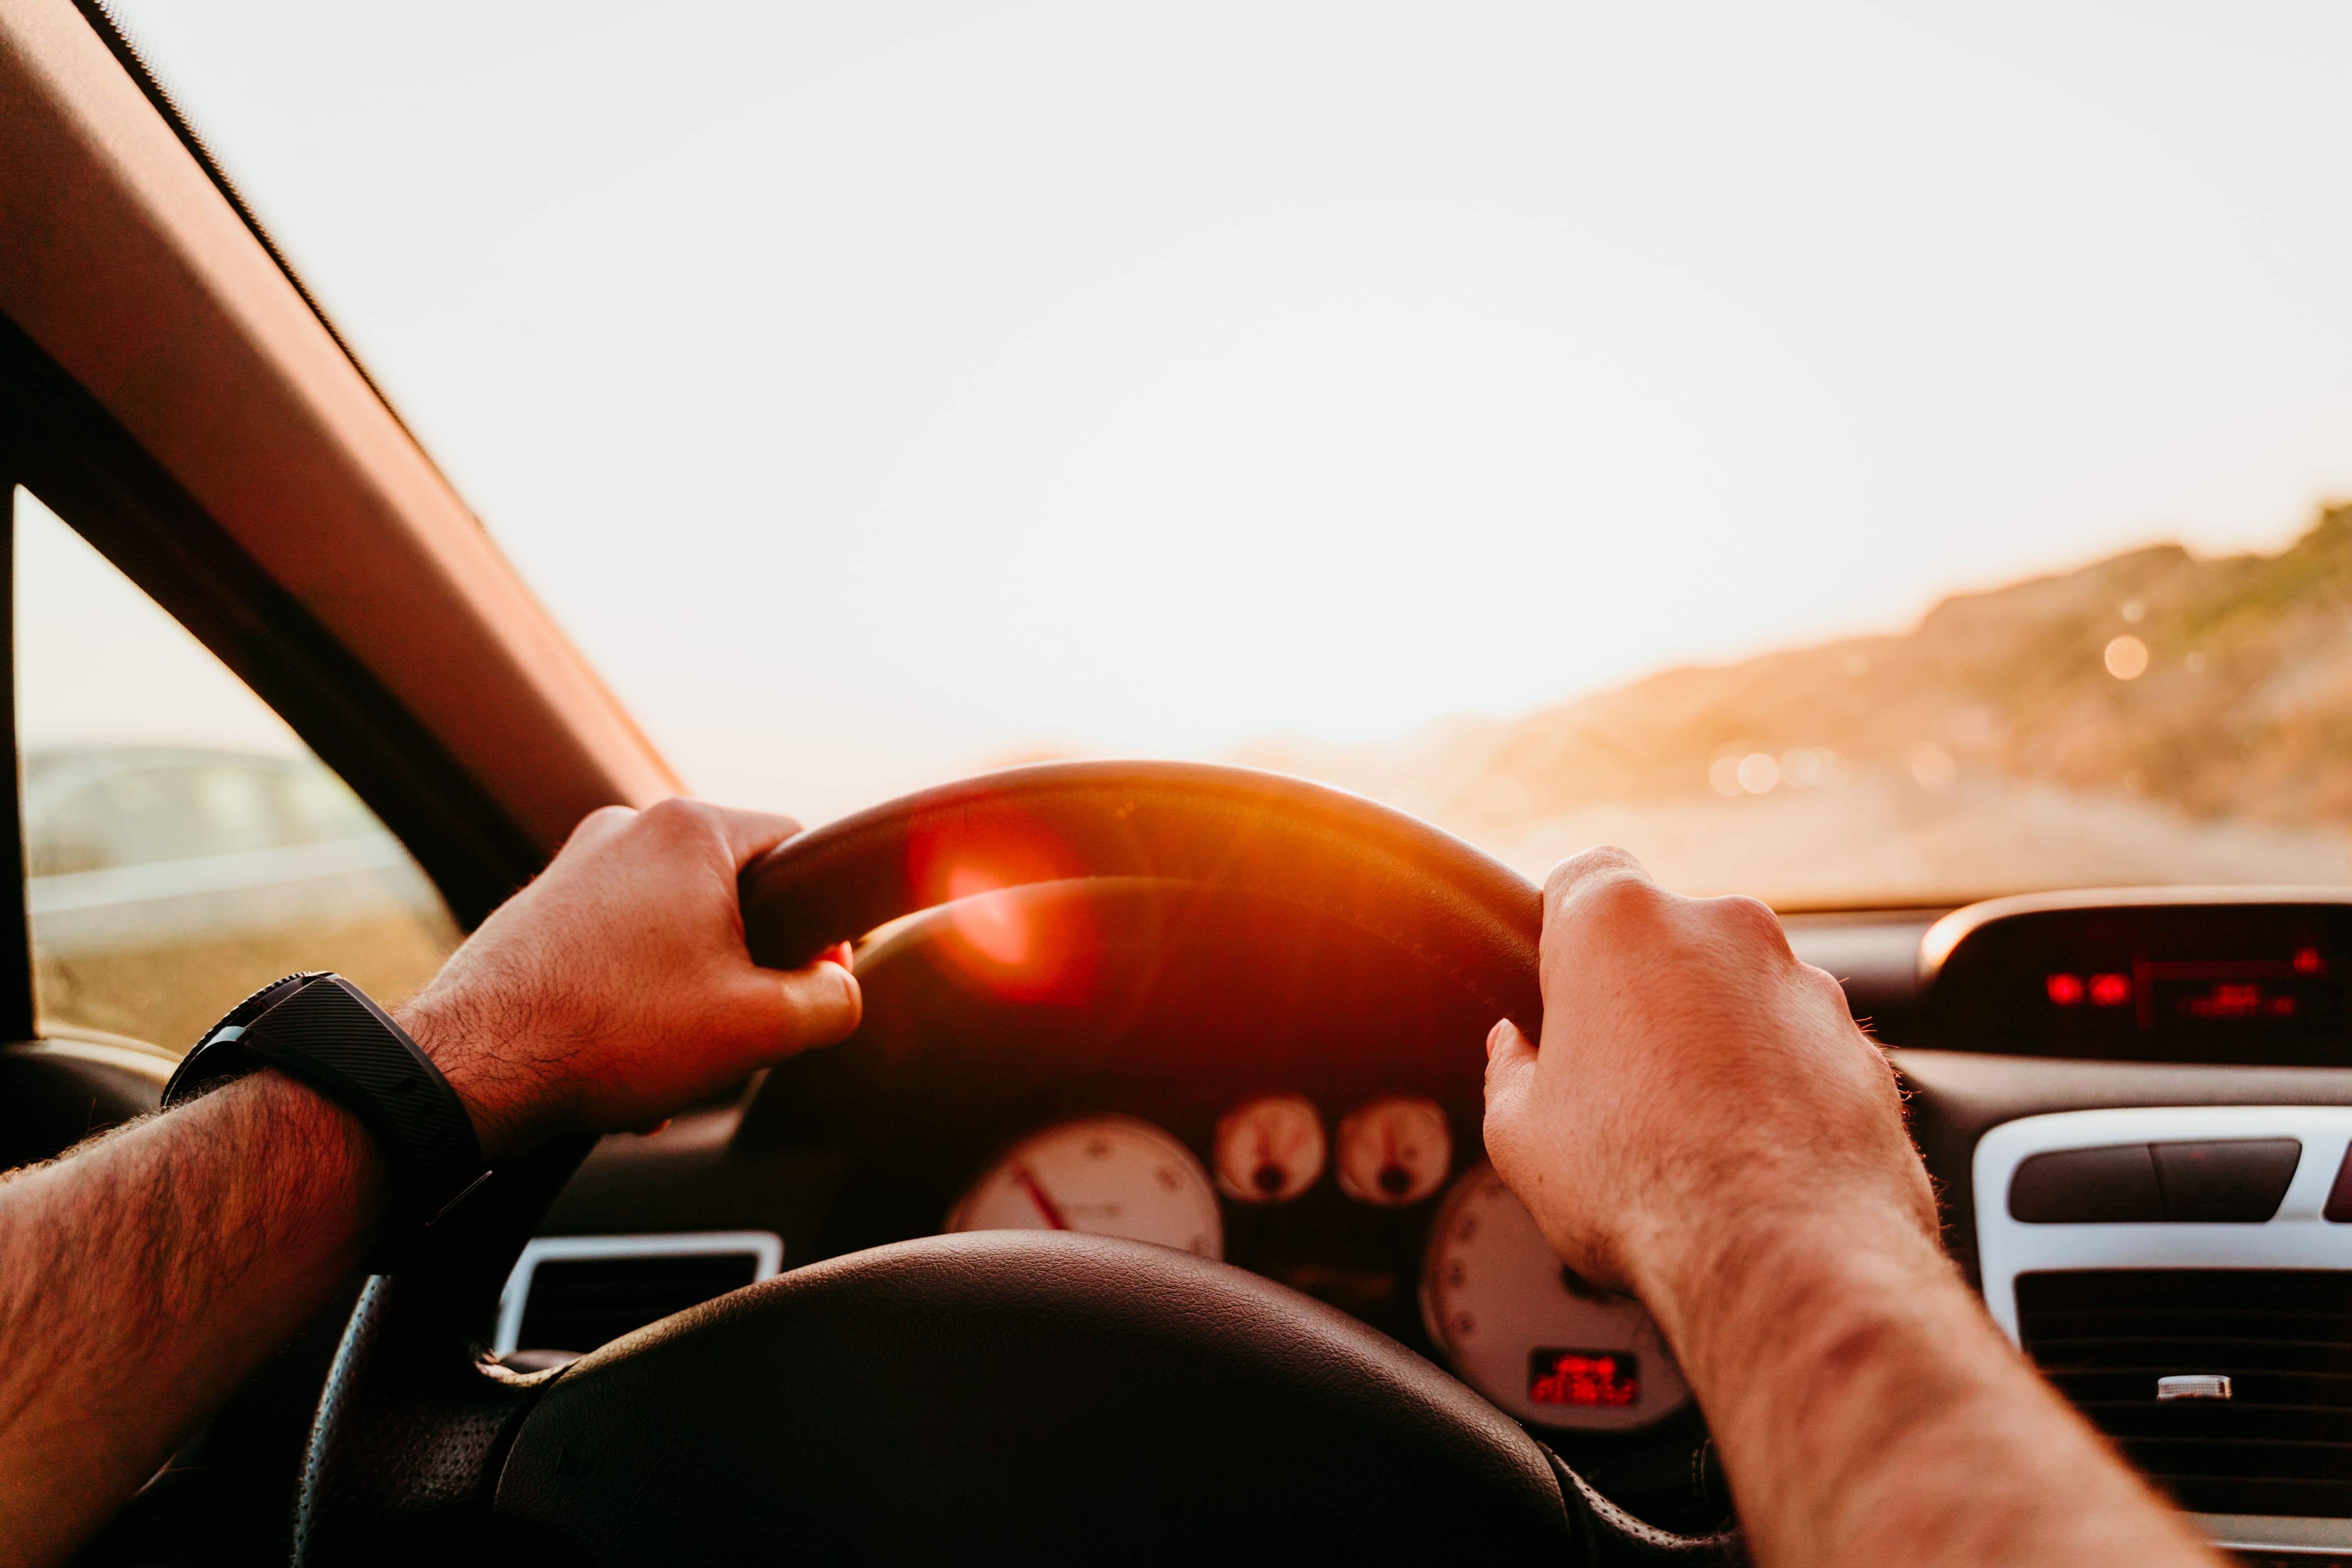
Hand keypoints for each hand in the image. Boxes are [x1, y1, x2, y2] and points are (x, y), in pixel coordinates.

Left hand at [397, 798, 861, 1159]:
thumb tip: (836, 988)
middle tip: (738, 1030)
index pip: (799, 848)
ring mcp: (576, 866)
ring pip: (675, 928)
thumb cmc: (612, 1033)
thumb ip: (833, 999)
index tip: (812, 981)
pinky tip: (626, 1061)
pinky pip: (620, 946)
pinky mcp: (539, 910)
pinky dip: (636, 998)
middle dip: (746, 969)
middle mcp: (629, 829)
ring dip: (691, 993)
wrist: (471, 1069)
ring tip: (672, 1056)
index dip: (823, 923)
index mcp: (691, 830)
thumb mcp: (762, 1026)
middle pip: (734, 894)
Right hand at [1481, 846, 1933, 1307]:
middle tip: (1617, 1083)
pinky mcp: (1861, 1047)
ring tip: (1692, 1135)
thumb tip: (1514, 1052)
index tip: (1560, 986)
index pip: (1581, 874)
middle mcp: (1721, 927)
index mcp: (1618, 924)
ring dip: (1715, 1042)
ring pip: (1740, 993)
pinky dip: (1779, 1087)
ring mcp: (1803, 983)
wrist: (1786, 1258)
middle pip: (1666, 940)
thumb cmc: (1641, 1186)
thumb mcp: (1520, 1135)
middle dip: (1643, 998)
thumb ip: (1510, 1071)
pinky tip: (1754, 1158)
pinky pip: (1801, 1050)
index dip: (1563, 930)